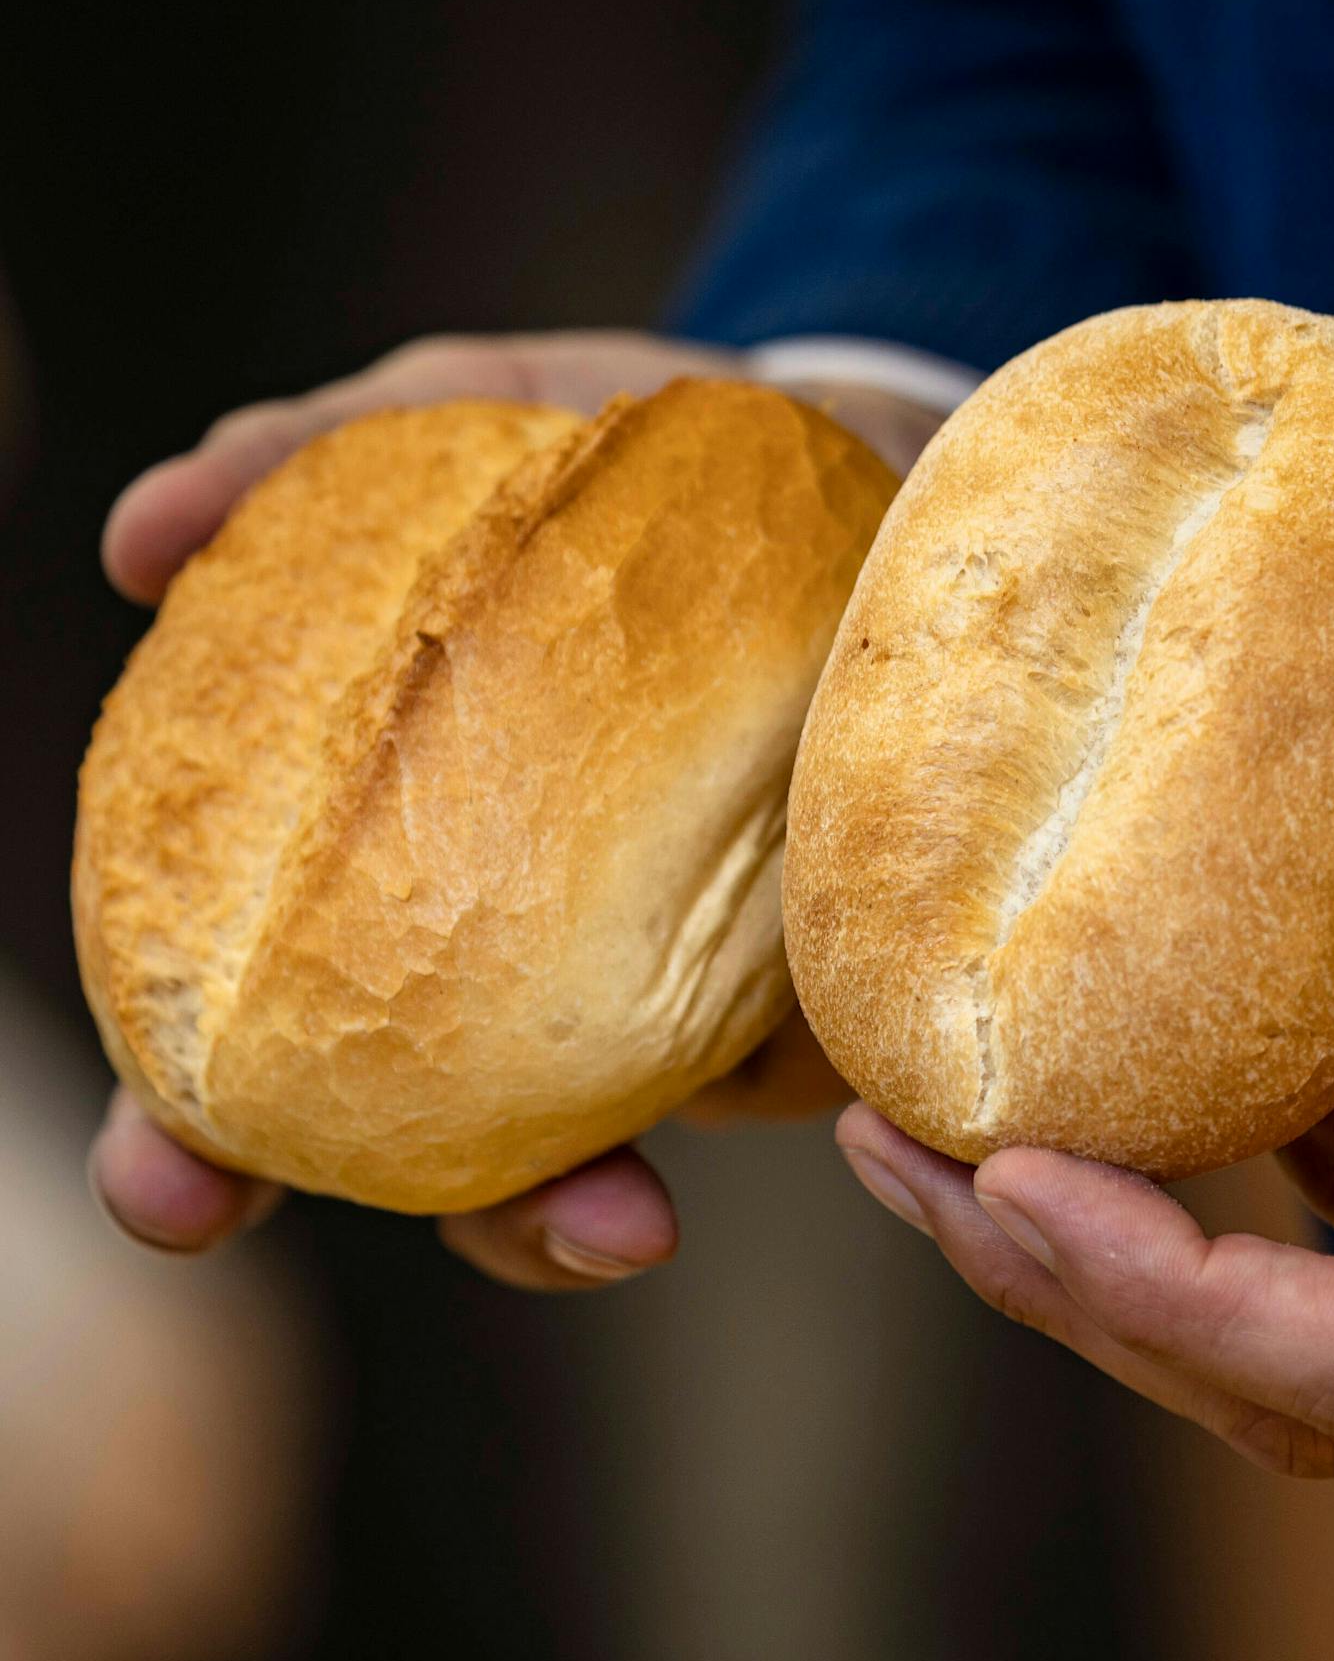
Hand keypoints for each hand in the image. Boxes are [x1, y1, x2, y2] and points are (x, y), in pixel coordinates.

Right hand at [92, 329, 933, 1285]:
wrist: (866, 462)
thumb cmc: (635, 457)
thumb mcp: (474, 415)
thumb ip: (313, 465)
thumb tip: (140, 537)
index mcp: (406, 864)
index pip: (274, 1031)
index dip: (192, 1131)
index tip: (169, 1190)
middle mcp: (530, 952)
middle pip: (437, 1142)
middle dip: (429, 1220)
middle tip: (446, 1244)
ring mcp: (676, 981)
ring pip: (603, 1147)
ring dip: (578, 1212)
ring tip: (626, 1219)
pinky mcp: (817, 972)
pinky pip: (790, 1067)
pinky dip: (776, 1093)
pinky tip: (789, 1086)